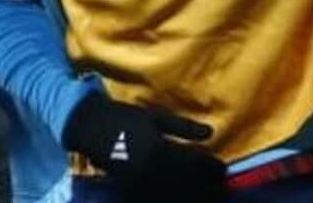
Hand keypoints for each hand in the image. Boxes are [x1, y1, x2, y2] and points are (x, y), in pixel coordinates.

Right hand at [62, 94, 225, 199]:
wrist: (89, 127)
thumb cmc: (123, 117)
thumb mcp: (154, 117)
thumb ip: (183, 127)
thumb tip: (211, 132)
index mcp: (161, 150)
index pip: (197, 166)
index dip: (213, 169)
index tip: (223, 169)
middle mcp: (154, 170)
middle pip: (191, 185)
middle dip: (208, 186)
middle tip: (220, 185)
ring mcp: (142, 181)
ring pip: (176, 194)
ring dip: (194, 194)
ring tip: (205, 193)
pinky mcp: (133, 187)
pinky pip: (159, 196)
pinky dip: (173, 196)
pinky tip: (180, 193)